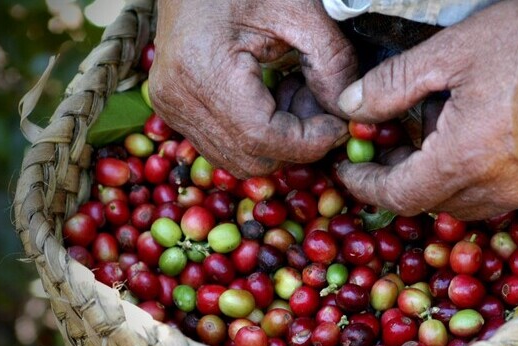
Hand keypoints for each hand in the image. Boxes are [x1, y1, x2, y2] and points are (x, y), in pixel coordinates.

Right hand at [150, 0, 356, 176]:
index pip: (261, 138)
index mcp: (203, 71)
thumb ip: (331, 62)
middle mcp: (178, 99)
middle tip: (319, 104)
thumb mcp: (298, 10)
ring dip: (278, 141)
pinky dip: (257, 134)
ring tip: (292, 93)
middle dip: (296, 142)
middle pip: (251, 157)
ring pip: (238, 158)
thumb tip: (346, 112)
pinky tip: (270, 96)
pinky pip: (224, 144)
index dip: (309, 142)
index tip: (340, 125)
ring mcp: (171, 108)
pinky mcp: (174, 110)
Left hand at [336, 0, 517, 219]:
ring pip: (471, 204)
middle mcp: (503, 188)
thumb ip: (392, 86)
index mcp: (467, 159)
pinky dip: (484, 180)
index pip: (399, 196)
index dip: (366, 187)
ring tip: (442, 135)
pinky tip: (488, 141)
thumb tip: (350, 108)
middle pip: (433, 204)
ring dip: (444, 181)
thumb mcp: (451, 52)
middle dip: (404, 180)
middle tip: (394, 144)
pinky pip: (509, 196)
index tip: (350, 173)